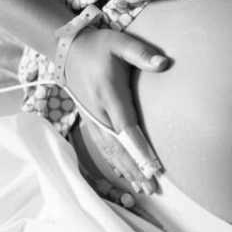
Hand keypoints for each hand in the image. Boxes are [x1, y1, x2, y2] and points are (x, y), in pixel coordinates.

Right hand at [64, 27, 170, 193]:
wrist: (68, 50)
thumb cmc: (99, 45)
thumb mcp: (119, 42)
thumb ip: (140, 53)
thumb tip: (164, 63)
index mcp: (108, 95)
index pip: (126, 128)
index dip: (139, 149)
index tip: (153, 167)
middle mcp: (99, 112)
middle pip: (119, 147)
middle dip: (135, 169)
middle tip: (154, 189)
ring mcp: (93, 119)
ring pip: (110, 151)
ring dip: (126, 171)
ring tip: (143, 190)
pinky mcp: (91, 121)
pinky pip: (103, 147)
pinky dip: (115, 163)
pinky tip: (125, 175)